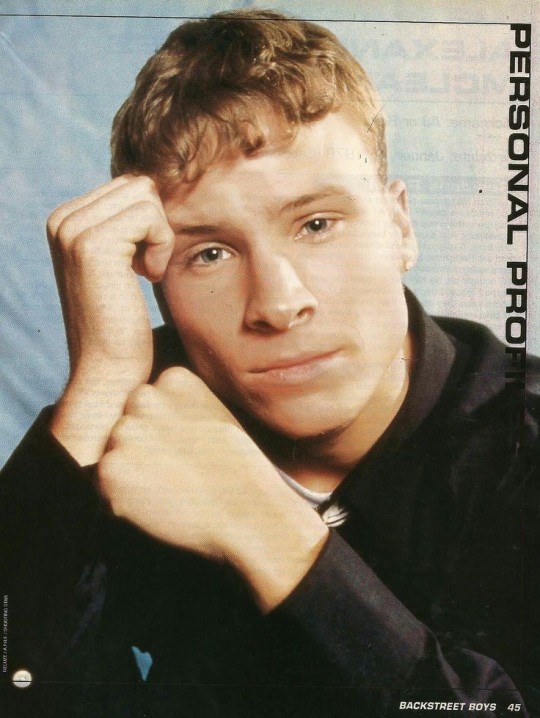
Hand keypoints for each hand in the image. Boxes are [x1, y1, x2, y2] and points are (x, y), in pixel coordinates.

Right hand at [47, 175, 173, 464]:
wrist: (110, 369)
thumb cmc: (123, 322)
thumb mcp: (119, 264)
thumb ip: (125, 223)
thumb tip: (151, 184)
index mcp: (64, 221)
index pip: (128, 187)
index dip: (148, 225)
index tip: (136, 265)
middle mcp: (61, 219)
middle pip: (138, 186)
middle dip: (155, 226)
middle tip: (143, 269)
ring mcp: (72, 230)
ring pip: (145, 196)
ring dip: (159, 235)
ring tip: (143, 272)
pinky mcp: (92, 244)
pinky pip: (150, 215)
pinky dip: (161, 246)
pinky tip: (147, 276)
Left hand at [98, 368, 328, 611]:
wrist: (247, 511)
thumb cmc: (239, 471)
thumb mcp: (215, 415)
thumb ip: (179, 408)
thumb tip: (151, 424)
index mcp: (173, 378)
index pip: (148, 401)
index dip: (162, 429)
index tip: (187, 447)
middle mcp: (144, 397)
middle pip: (127, 423)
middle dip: (141, 447)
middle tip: (176, 471)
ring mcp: (124, 432)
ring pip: (114, 452)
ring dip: (130, 472)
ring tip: (169, 488)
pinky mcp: (110, 468)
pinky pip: (104, 485)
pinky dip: (123, 500)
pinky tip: (158, 503)